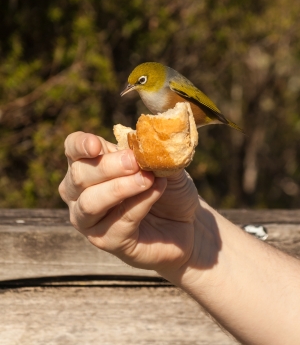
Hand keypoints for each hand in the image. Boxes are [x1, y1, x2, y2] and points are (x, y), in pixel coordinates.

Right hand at [59, 132, 214, 276]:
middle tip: (135, 162)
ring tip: (147, 178)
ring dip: (120, 187)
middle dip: (108, 166)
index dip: (80, 144)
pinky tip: (157, 190)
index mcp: (88, 165)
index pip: (72, 148)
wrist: (187, 223)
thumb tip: (147, 135)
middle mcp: (79, 193)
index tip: (97, 145)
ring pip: (90, 202)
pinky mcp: (107, 241)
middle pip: (79, 175)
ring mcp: (90, 220)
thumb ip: (151, 149)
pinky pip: (118, 222)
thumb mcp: (161, 162)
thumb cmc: (167, 187)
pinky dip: (140, 203)